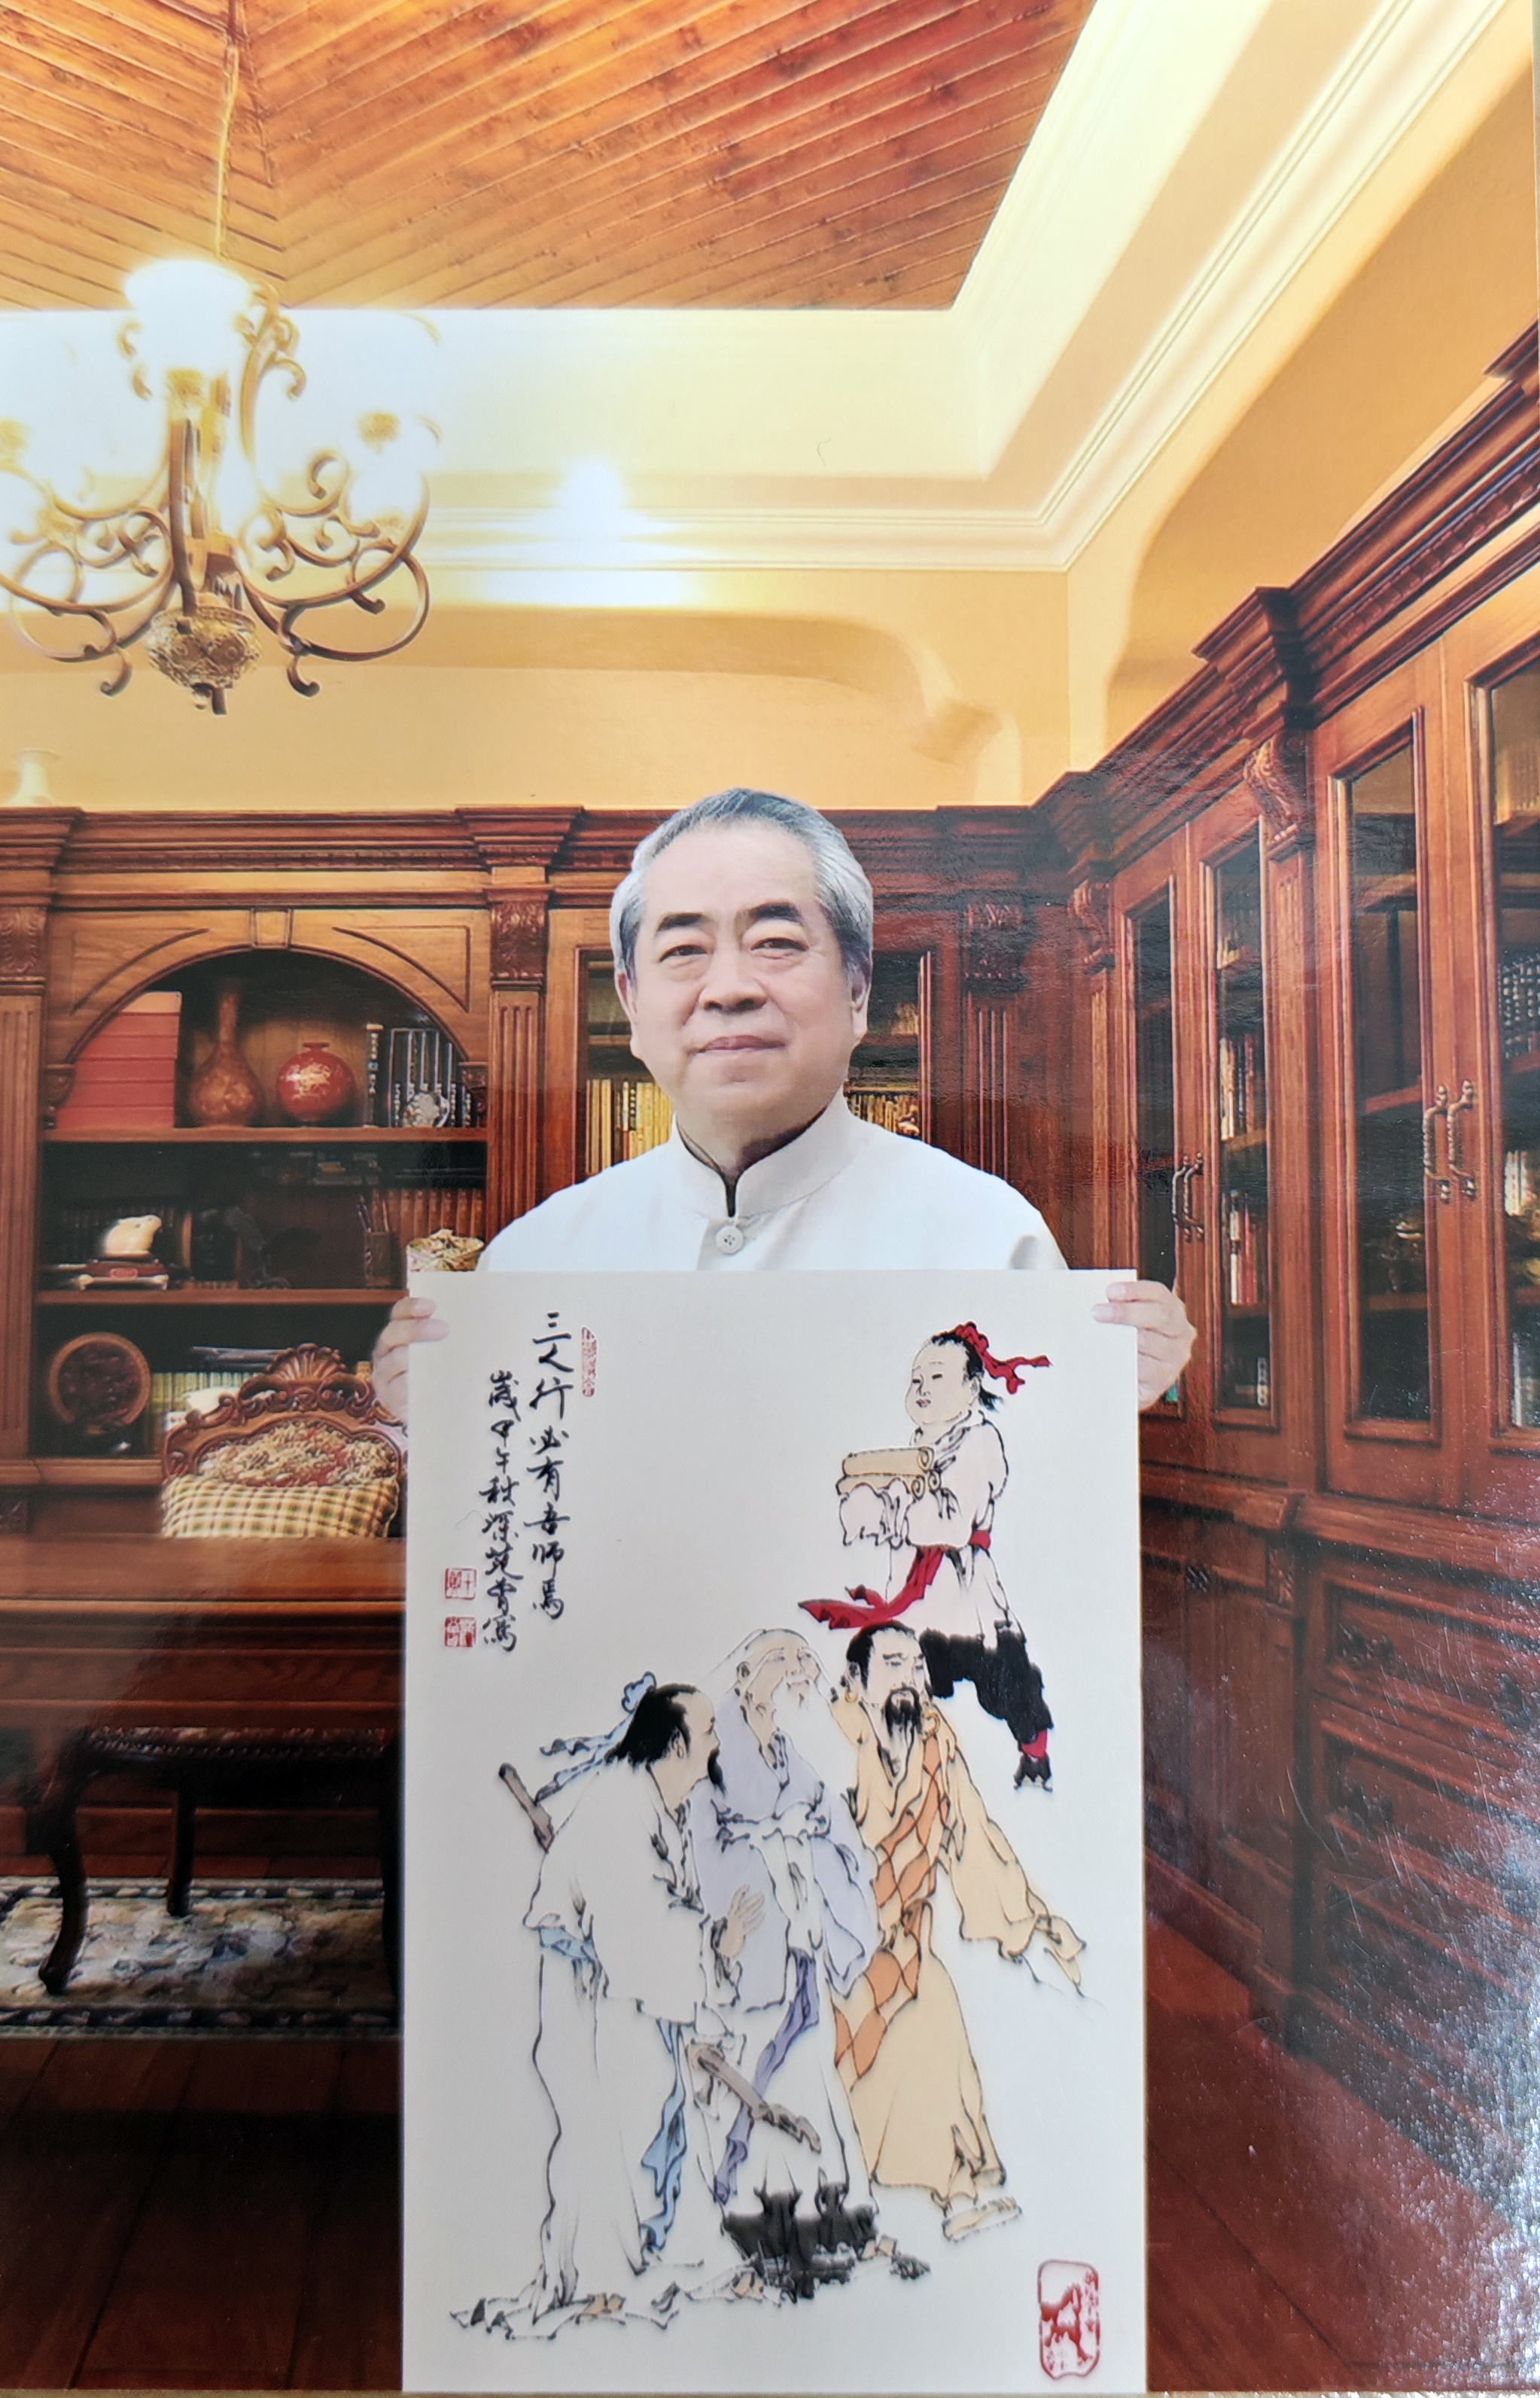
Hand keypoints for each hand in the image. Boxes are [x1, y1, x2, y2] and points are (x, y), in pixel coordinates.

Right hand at [371, 1293, 446, 1423]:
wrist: (431, 1411)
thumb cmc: (438, 1373)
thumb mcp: (441, 1350)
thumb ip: (448, 1335)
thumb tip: (476, 1318)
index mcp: (398, 1333)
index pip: (399, 1312)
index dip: (412, 1307)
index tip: (431, 1305)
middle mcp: (386, 1351)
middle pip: (394, 1332)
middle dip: (418, 1329)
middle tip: (444, 1329)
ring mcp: (385, 1375)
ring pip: (396, 1360)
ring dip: (417, 1356)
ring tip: (440, 1357)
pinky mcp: (390, 1398)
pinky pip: (400, 1387)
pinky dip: (414, 1382)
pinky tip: (433, 1380)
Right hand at [715, 1885, 763, 1962]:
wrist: (728, 1943)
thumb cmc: (733, 1926)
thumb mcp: (733, 1916)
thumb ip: (737, 1907)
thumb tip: (744, 1894)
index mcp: (731, 1912)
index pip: (735, 1899)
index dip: (740, 1891)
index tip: (748, 1885)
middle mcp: (733, 1917)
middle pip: (744, 1906)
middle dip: (753, 1898)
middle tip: (761, 1893)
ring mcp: (737, 1925)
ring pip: (747, 1913)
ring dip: (756, 1906)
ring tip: (763, 1900)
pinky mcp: (742, 1932)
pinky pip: (750, 1925)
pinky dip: (757, 1919)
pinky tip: (763, 1914)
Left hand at [1092, 1280, 1195, 1410]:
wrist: (1134, 1378)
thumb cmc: (1128, 1340)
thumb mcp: (1132, 1320)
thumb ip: (1121, 1307)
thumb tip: (1101, 1302)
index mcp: (1173, 1310)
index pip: (1158, 1293)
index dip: (1134, 1290)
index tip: (1110, 1292)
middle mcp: (1180, 1335)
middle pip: (1158, 1316)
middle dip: (1126, 1312)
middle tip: (1097, 1312)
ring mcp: (1173, 1361)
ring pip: (1148, 1344)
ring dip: (1120, 1338)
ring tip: (1096, 1335)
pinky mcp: (1159, 1384)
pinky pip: (1141, 1372)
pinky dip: (1122, 1363)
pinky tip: (1104, 1358)